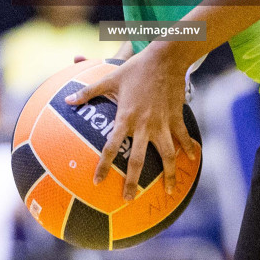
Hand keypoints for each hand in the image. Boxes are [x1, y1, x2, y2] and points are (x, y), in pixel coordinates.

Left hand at [65, 42, 197, 200]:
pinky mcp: (176, 118)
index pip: (111, 147)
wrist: (165, 59)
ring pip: (167, 155)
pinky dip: (188, 149)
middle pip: (138, 160)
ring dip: (169, 174)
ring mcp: (163, 123)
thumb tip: (67, 101)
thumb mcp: (110, 78)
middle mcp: (144, 125)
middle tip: (129, 200)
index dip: (104, 166)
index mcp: (126, 118)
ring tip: (169, 191)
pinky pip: (183, 138)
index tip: (97, 182)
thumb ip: (88, 92)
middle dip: (133, 182)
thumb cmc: (136, 68)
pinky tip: (192, 160)